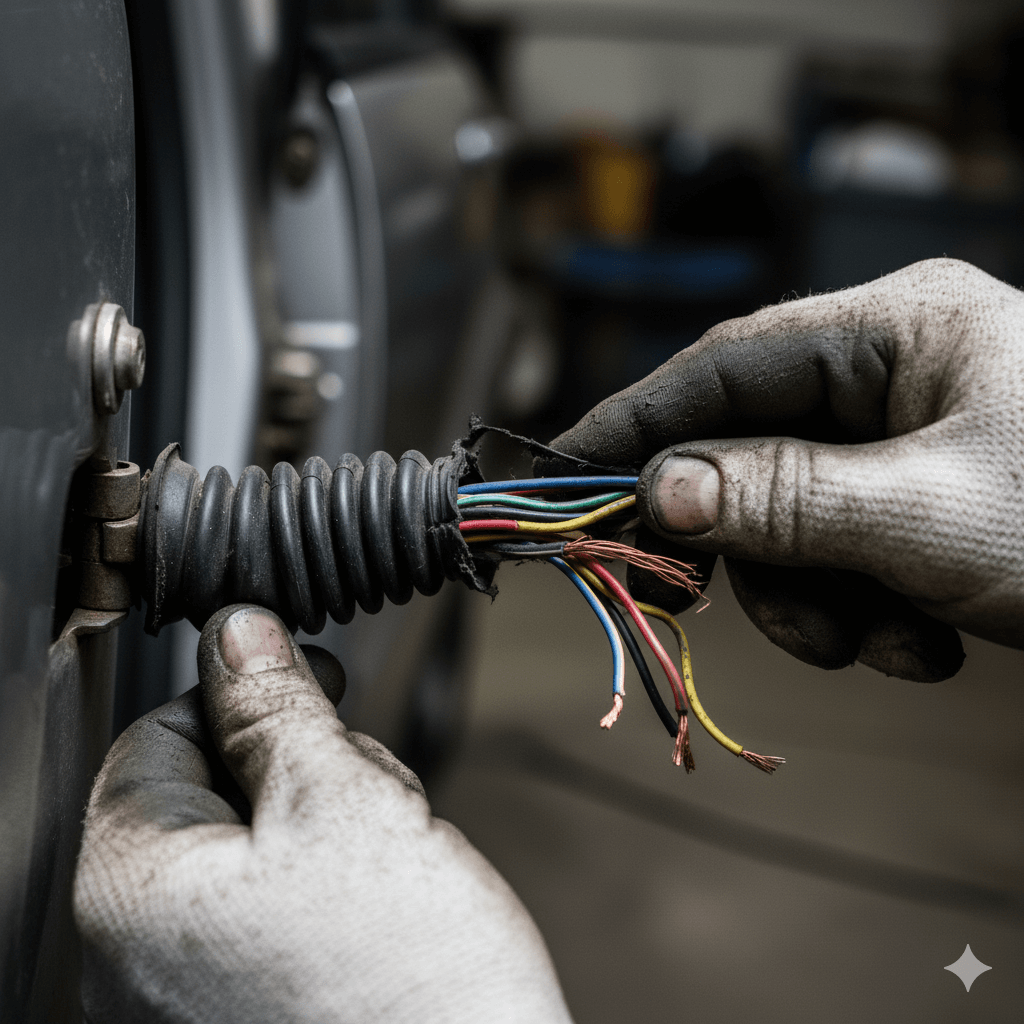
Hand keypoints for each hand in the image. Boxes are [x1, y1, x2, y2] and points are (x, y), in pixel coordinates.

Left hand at [74, 604, 571, 1023]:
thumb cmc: (408, 993)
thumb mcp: (343, 805)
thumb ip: (277, 710)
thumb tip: (240, 632)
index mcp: (131, 891)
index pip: (159, 735)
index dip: (241, 691)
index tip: (306, 680)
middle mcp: (140, 953)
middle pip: (217, 788)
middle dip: (304, 769)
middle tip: (372, 799)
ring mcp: (194, 990)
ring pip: (262, 843)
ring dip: (335, 824)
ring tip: (396, 867)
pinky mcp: (251, 1009)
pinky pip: (281, 906)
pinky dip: (340, 882)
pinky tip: (392, 906)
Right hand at [545, 259, 1023, 680]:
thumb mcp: (927, 516)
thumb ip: (780, 499)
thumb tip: (656, 492)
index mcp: (894, 329)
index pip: (722, 367)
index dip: (634, 424)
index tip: (562, 478)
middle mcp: (891, 372)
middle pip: (749, 454)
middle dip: (746, 546)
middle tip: (700, 604)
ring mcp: (905, 440)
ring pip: (791, 521)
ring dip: (815, 601)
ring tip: (883, 644)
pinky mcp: (920, 501)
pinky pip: (841, 555)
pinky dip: (861, 614)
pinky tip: (925, 642)